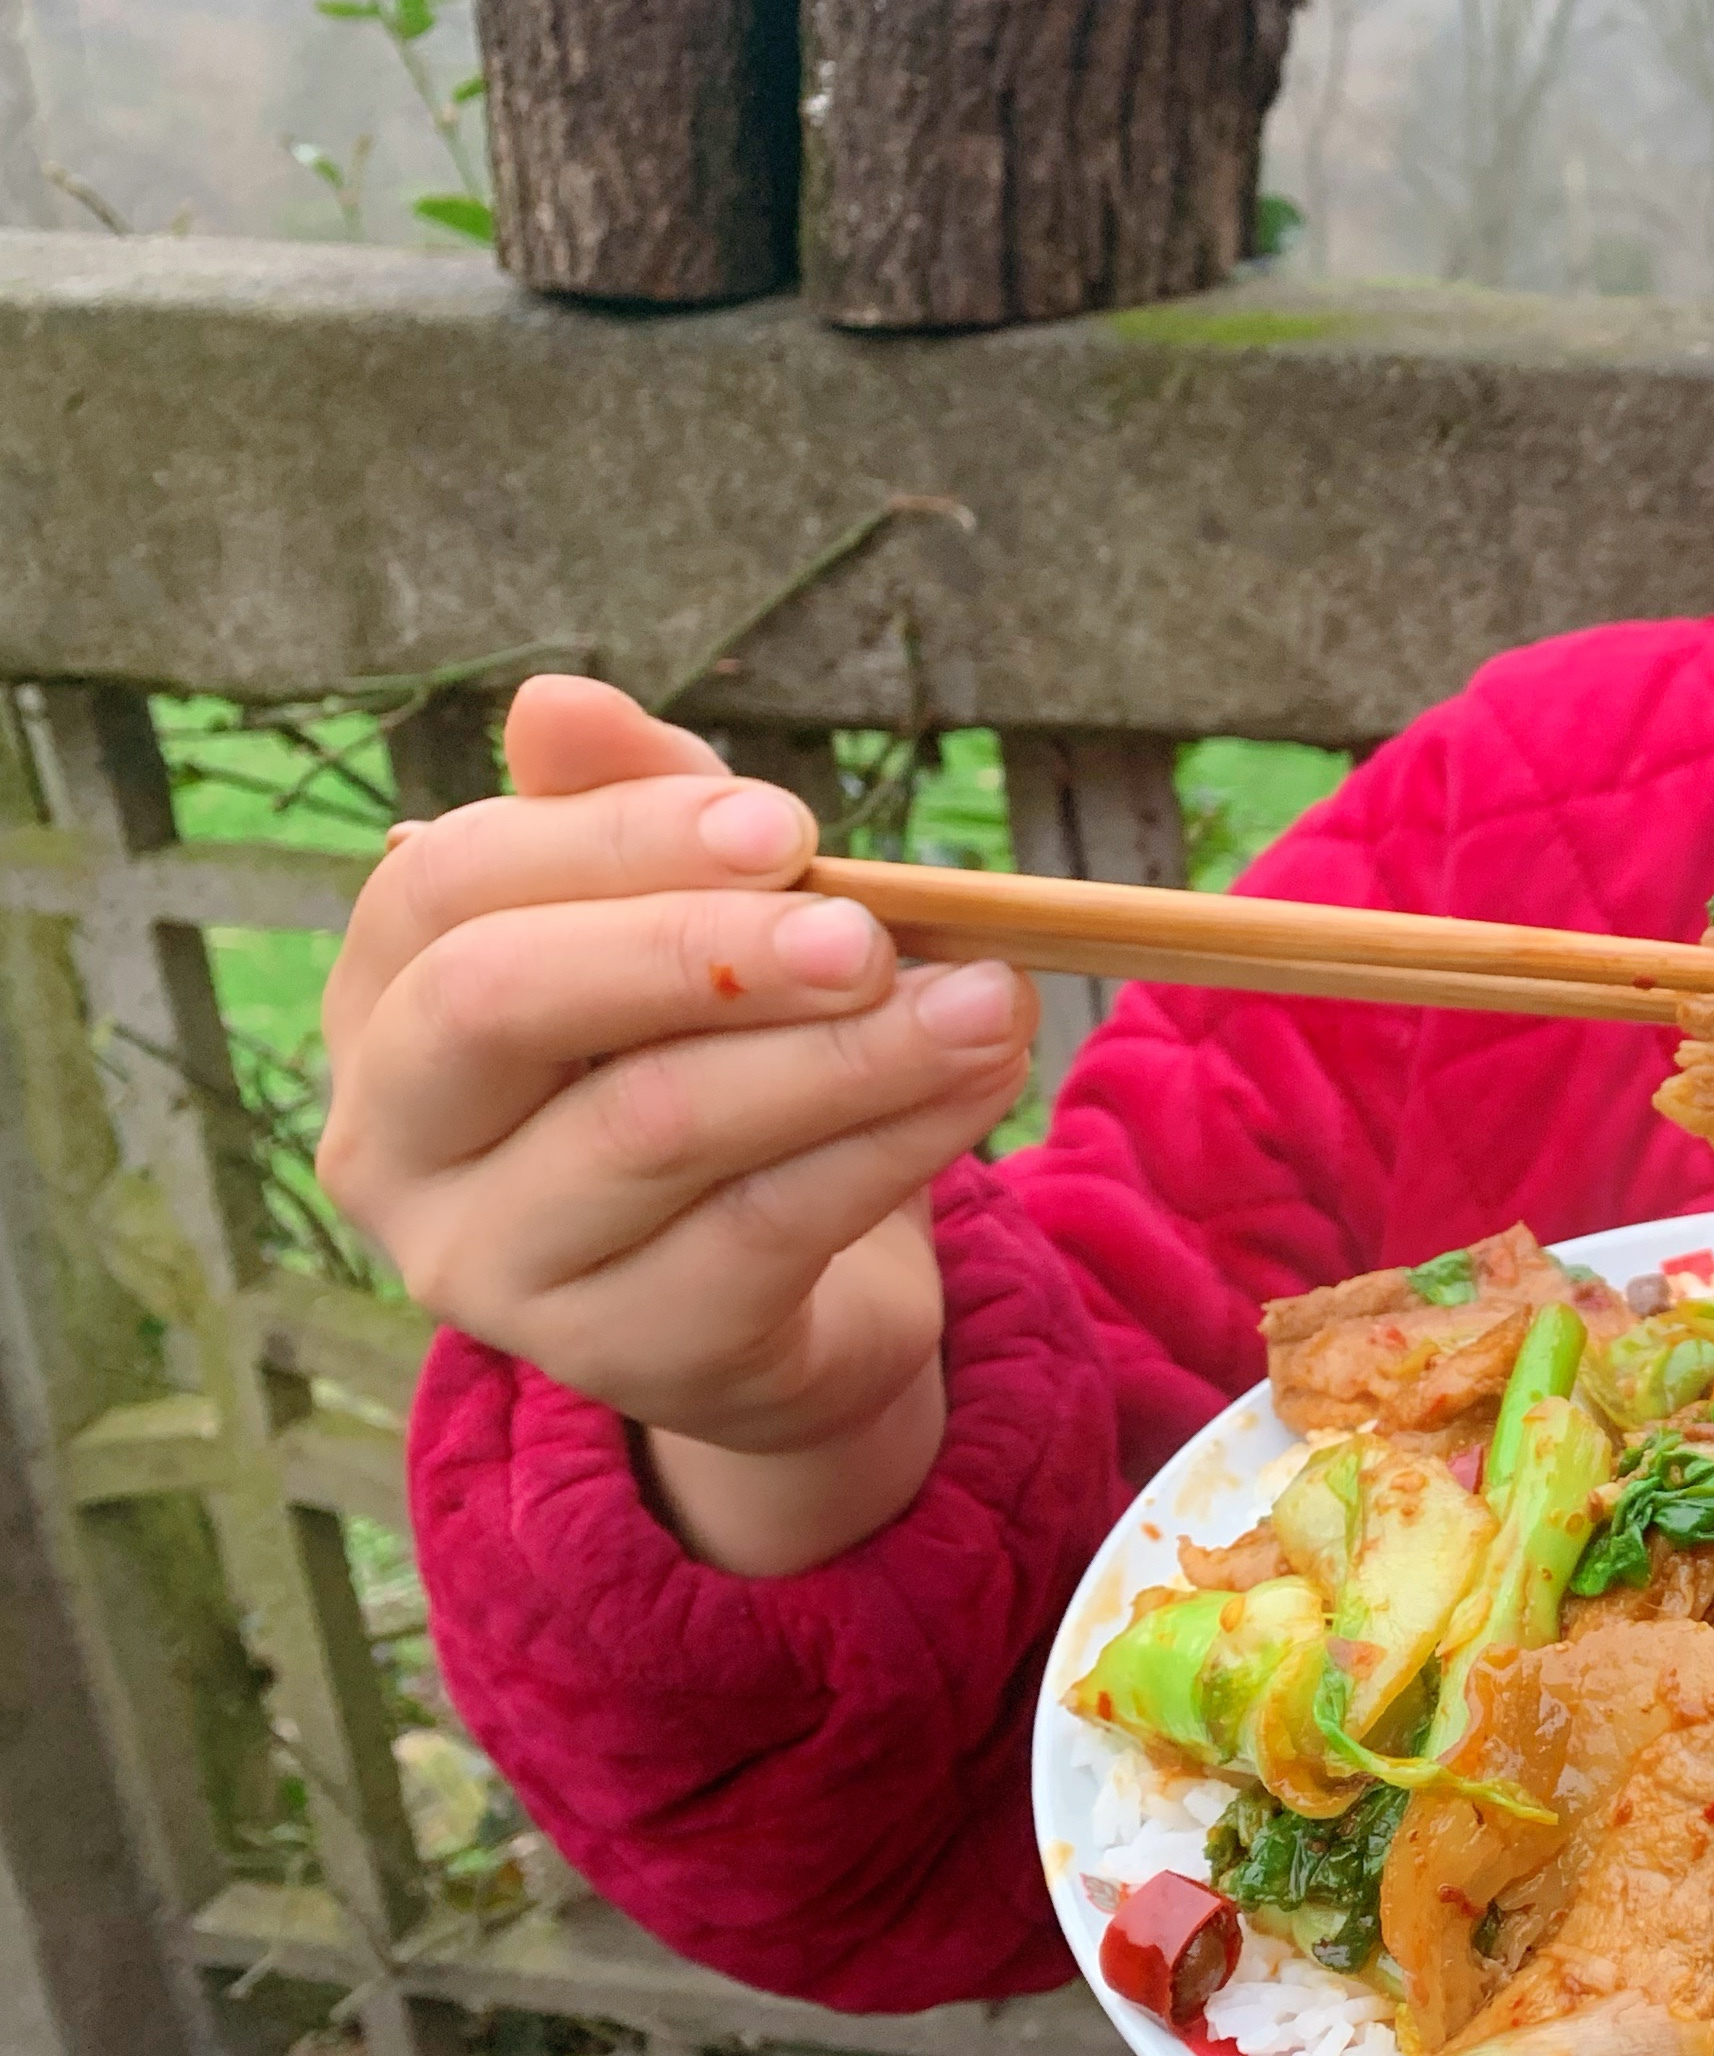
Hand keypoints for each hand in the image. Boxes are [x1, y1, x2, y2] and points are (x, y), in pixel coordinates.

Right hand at [319, 676, 1037, 1573]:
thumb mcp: (686, 926)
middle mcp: (393, 1138)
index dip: (615, 838)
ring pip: (654, 1125)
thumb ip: (637, 814)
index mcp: (384, 998)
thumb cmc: (707, 1066)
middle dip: (698, 948)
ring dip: (843, 1050)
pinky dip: (890, 1143)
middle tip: (866, 930)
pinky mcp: (620, 1355)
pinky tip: (982, 1083)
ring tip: (988, 1000)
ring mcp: (489, 1264)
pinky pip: (760, 1232)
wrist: (781, 1299)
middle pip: (499, 1003)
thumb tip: (555, 700)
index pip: (445, 884)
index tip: (787, 823)